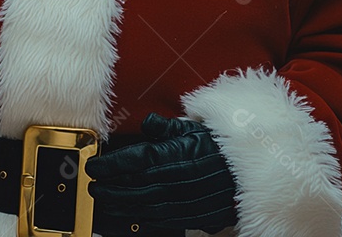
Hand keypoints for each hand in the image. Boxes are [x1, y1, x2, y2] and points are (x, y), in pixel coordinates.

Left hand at [86, 113, 238, 235]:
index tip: (93, 166)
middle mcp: (175, 179)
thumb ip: (166, 127)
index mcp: (174, 154)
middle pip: (133, 185)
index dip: (109, 165)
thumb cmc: (219, 148)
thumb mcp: (193, 128)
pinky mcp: (190, 216)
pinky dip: (141, 217)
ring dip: (119, 204)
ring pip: (143, 205)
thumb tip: (148, 122)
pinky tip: (129, 213)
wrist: (249, 174)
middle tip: (92, 186)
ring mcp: (182, 200)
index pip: (133, 160)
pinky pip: (160, 218)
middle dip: (109, 187)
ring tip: (104, 200)